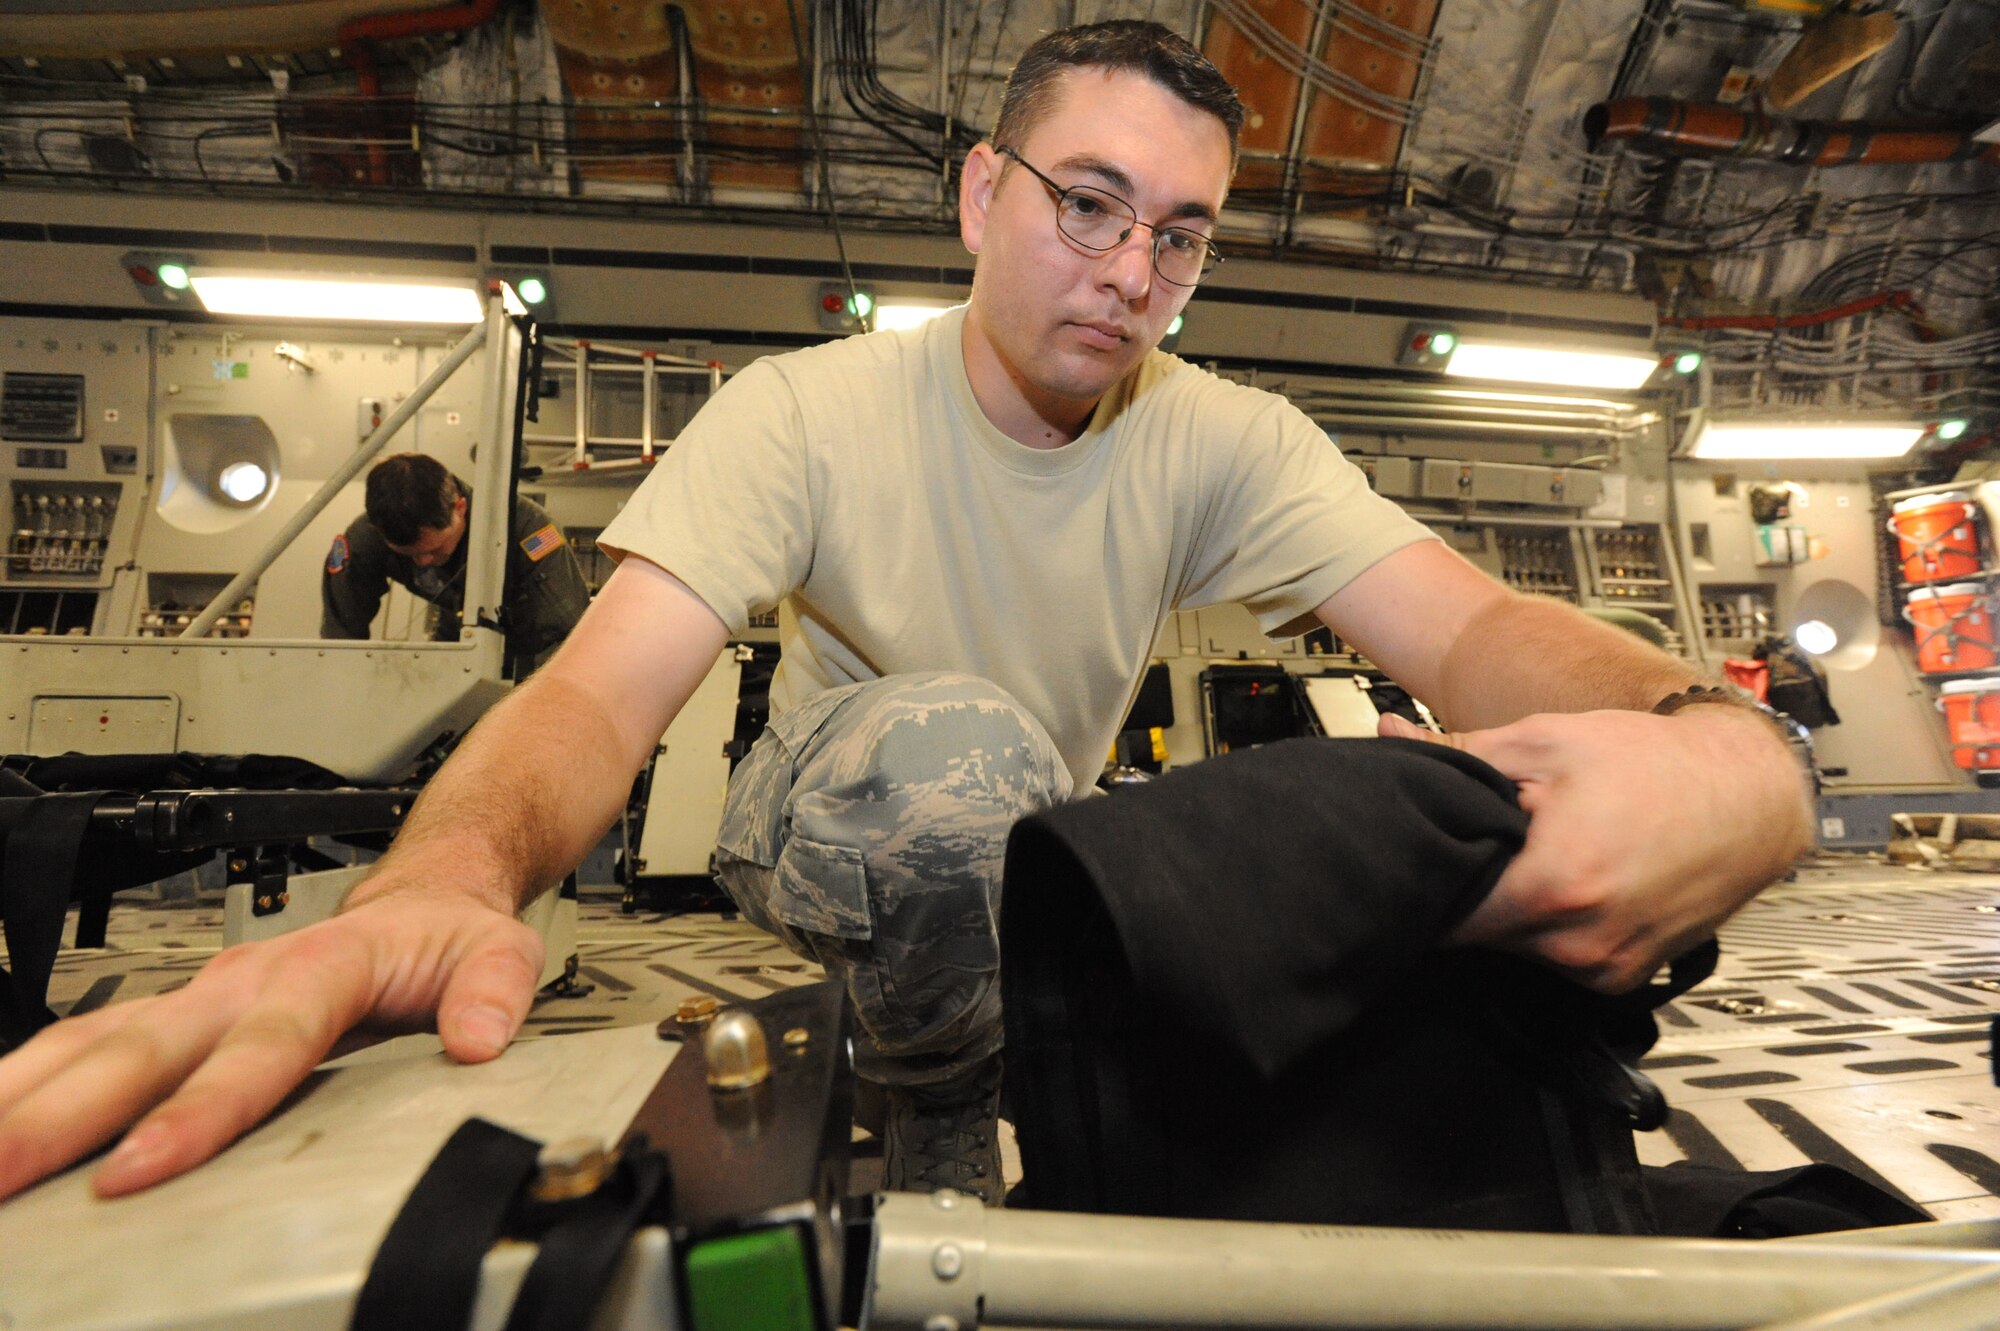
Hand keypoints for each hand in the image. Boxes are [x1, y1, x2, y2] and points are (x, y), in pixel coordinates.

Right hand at [0, 890, 541, 1201]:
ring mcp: (199, 996)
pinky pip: (83, 1046)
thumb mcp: (499, 949)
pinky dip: (25, 1082)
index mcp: (323, 964)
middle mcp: (244, 978)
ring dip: (22, 1099)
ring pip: (91, 1044)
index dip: (197, 1110)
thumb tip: (479, 1037)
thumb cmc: (448, 935)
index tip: (139, 1167)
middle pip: (142, 1049)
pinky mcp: (173, 1017)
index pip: (257, 1048)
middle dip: (62, 1116)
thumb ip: (494, 990)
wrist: (420, 898)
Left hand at [1380, 705, 1811, 991]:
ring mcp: (1606, 968)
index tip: (1419, 859)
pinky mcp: (1625, 977)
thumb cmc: (1653, 764)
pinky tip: (1573, 881)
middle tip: (1487, 845)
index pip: (1447, 918)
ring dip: (1514, 911)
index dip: (1426, 883)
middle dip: (1474, 891)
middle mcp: (1581, 943)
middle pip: (1480, 935)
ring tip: (1537, 856)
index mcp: (1554, 888)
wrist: (1749, 796)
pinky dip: (1554, 926)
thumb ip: (1459, 750)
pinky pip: (1560, 959)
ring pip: (1518, 949)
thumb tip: (1389, 738)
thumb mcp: (1546, 741)